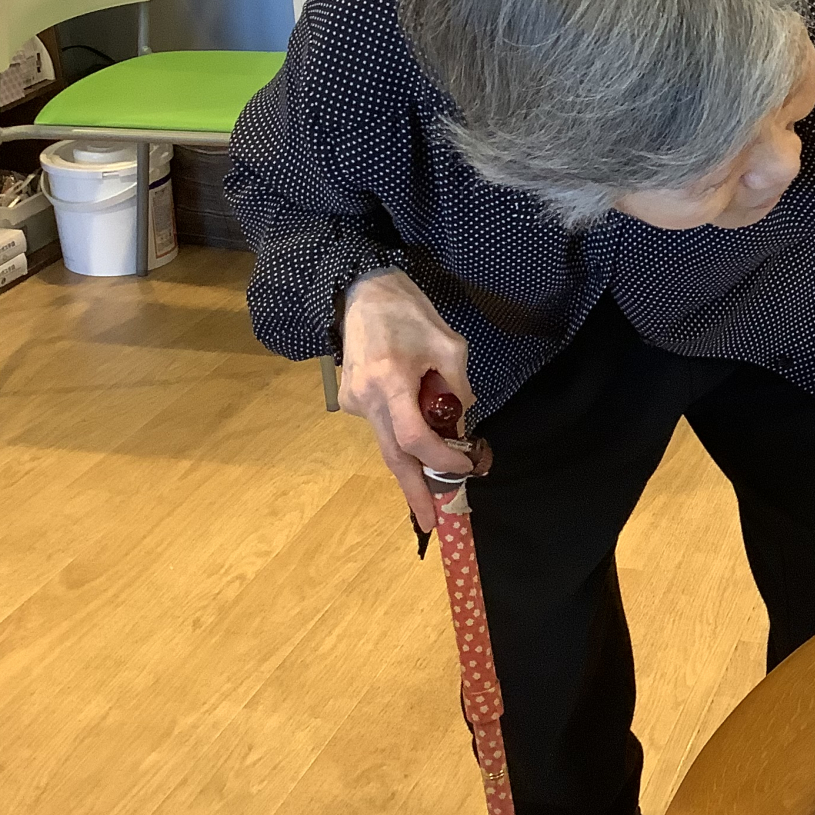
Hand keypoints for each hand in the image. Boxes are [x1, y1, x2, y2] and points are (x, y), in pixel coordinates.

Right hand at [339, 268, 475, 531]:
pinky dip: (404, 436)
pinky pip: (382, 426)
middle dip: (414, 491)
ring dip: (414, 462)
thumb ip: (457, 388)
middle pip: (392, 456)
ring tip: (440, 479)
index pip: (414, 437)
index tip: (465, 466)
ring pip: (387, 443)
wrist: (362, 291)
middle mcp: (365, 398)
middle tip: (431, 522)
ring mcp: (353, 402)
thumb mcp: (449, 345)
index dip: (440, 459)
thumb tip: (461, 425)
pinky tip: (423, 429)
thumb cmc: (410, 311)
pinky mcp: (350, 400)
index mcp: (390, 381)